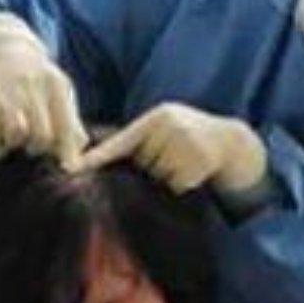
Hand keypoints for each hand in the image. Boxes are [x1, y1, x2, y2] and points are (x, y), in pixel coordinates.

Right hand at [0, 13, 88, 168]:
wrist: (4, 53)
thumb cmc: (38, 82)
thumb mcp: (60, 93)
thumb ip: (71, 125)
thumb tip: (76, 162)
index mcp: (57, 86)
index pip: (67, 127)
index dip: (68, 153)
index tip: (68, 169)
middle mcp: (33, 87)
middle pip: (42, 137)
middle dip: (38, 147)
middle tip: (34, 142)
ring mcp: (8, 93)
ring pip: (16, 135)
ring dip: (15, 142)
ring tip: (16, 134)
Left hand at [83, 103, 266, 197]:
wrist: (231, 142)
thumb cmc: (190, 137)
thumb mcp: (166, 127)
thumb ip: (141, 139)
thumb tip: (103, 160)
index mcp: (157, 118)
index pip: (120, 141)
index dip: (95, 157)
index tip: (72, 168)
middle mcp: (169, 127)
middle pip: (141, 164)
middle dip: (152, 167)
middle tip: (174, 157)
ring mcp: (185, 144)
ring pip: (158, 176)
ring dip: (168, 176)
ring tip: (185, 163)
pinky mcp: (198, 162)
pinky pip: (175, 184)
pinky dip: (181, 184)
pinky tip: (194, 172)